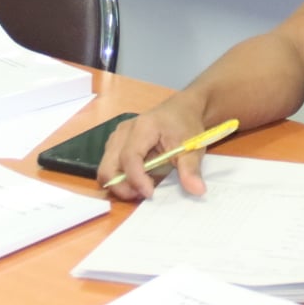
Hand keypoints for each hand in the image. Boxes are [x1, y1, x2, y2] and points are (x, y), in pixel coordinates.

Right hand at [96, 94, 211, 201]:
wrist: (183, 109)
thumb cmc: (186, 125)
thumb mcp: (193, 147)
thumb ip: (191, 169)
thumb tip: (197, 190)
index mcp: (143, 127)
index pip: (130, 157)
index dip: (136, 179)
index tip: (150, 194)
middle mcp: (124, 131)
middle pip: (108, 166)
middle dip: (121, 186)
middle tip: (142, 195)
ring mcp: (117, 137)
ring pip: (106, 168)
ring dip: (119, 184)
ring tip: (141, 188)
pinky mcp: (116, 144)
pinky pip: (109, 166)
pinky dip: (119, 178)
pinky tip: (138, 179)